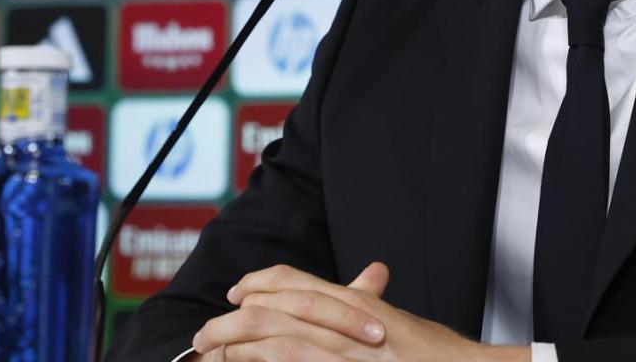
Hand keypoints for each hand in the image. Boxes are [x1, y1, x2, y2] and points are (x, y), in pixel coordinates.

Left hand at [196, 262, 526, 361]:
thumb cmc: (432, 355)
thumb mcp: (395, 323)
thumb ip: (370, 301)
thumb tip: (367, 281)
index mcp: (357, 304)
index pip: (296, 281)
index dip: (259, 283)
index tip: (235, 291)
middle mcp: (348, 323)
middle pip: (276, 308)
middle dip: (232, 319)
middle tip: (204, 333)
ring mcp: (346, 353)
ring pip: (277, 341)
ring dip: (236, 348)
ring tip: (209, 356)